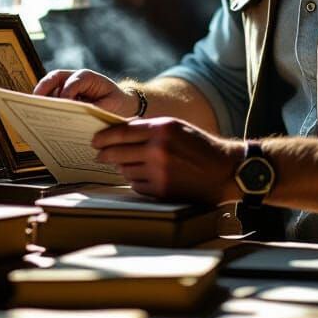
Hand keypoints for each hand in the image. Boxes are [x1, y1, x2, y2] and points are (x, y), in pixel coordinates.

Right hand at [33, 68, 137, 117]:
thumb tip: (80, 116)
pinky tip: (39, 119)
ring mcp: (65, 87)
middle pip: (54, 78)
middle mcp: (74, 79)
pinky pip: (49, 99)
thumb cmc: (115, 103)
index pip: (75, 80)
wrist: (121, 104)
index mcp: (88, 77)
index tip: (64, 102)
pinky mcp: (61, 97)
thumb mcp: (110, 106)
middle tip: (35, 102)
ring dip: (40, 98)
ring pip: (48, 87)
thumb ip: (95, 109)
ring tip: (33, 112)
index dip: (68, 91)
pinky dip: (44, 106)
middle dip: (44, 88)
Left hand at [91, 118, 241, 205]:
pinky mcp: (161, 189)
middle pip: (118, 152)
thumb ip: (149, 129)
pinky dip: (136, 181)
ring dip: (123, 168)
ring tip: (129, 164)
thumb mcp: (176, 127)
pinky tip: (145, 176)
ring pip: (125, 170)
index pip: (122, 132)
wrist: (221, 171)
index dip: (104, 136)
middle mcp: (158, 149)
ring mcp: (159, 171)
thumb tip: (119, 134)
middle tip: (99, 155)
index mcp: (162, 128)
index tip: (95, 140)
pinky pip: (136, 185)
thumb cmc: (198, 146)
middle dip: (105, 154)